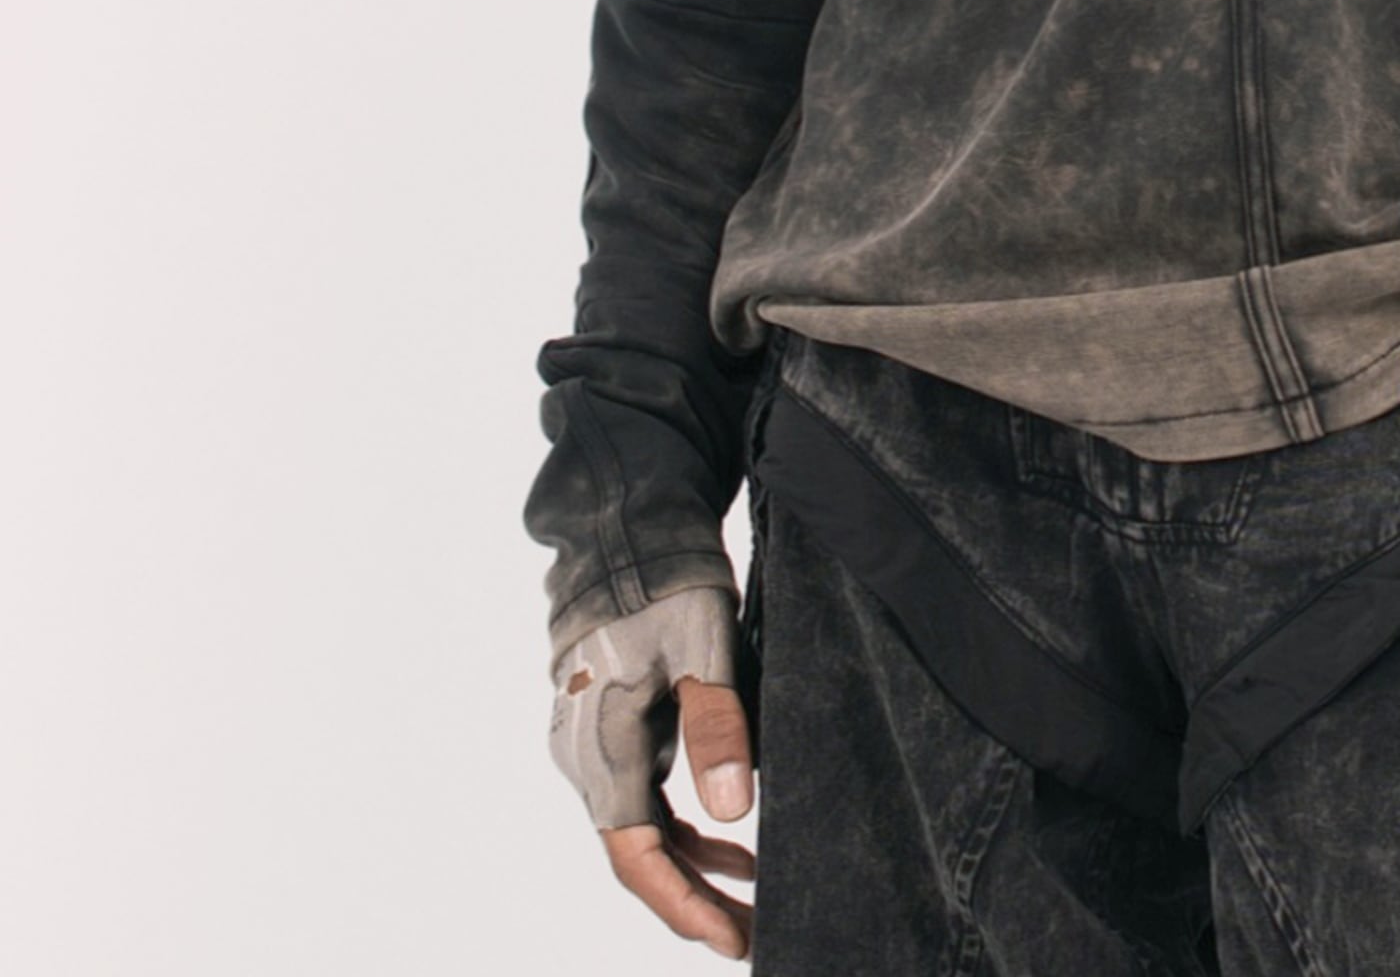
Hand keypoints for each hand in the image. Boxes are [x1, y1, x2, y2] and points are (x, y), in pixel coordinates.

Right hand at [550, 584, 756, 958]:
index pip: (638, 857)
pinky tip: (732, 843)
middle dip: (694, 901)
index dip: (685, 907)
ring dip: (694, 867)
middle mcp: (585, 756)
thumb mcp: (702, 648)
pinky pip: (645, 797)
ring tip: (753, 899)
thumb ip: (716, 729)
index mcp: (601, 747)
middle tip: (754, 936)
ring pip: (643, 828)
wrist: (622, 525)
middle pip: (639, 853)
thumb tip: (733, 815)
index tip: (734, 942)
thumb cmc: (663, 581)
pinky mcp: (610, 725)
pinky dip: (687, 826)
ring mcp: (593, 742)